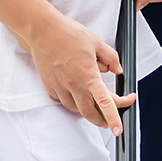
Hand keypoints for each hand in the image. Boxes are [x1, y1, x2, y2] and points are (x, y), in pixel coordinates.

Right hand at [21, 11, 131, 132]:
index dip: (114, 118)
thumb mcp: (96, 42)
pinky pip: (64, 101)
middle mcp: (73, 84)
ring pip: (76, 109)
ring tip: (94, 106)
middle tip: (110, 121)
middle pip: (90, 113)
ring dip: (87, 111)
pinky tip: (77, 95)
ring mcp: (60, 87)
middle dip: (102, 121)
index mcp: (88, 74)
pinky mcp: (50, 86)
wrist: (42, 31)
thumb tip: (117, 70)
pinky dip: (73, 102)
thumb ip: (111, 58)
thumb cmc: (67, 34)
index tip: (118, 129)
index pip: (104, 102)